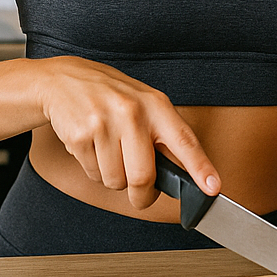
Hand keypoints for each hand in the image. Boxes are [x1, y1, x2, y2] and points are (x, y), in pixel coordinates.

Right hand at [39, 57, 219, 208]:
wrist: (63, 81)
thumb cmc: (110, 97)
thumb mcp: (143, 104)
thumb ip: (162, 135)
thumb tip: (183, 176)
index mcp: (156, 104)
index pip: (184, 140)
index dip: (200, 167)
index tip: (213, 189)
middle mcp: (132, 112)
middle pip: (143, 177)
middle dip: (141, 195)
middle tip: (139, 195)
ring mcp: (105, 122)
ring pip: (115, 180)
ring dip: (112, 176)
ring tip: (108, 150)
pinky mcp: (81, 134)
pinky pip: (94, 174)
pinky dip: (93, 168)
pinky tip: (91, 145)